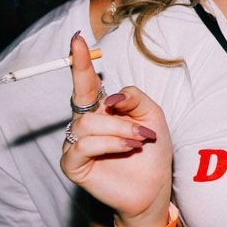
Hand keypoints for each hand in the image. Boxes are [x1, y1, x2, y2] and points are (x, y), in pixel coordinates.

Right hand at [59, 31, 171, 226]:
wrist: (153, 187)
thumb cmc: (152, 151)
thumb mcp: (153, 117)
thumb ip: (135, 99)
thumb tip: (110, 97)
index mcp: (103, 109)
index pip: (88, 81)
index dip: (81, 61)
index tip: (77, 39)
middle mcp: (85, 123)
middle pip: (83, 97)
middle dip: (107, 101)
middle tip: (138, 125)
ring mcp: (76, 143)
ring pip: (89, 124)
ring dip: (119, 130)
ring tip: (137, 141)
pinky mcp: (73, 163)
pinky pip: (85, 144)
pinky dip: (109, 144)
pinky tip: (125, 148)